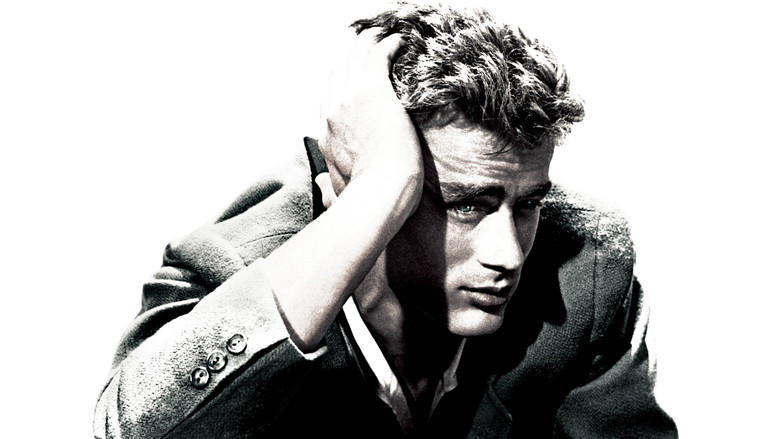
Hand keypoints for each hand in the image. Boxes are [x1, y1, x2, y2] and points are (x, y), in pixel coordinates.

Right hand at [319, 28, 422, 198]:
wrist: (378, 194)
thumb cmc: (367, 201)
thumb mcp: (337, 194)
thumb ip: (327, 188)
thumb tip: (318, 184)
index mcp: (326, 137)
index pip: (327, 103)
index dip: (337, 87)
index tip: (348, 79)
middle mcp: (333, 114)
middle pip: (337, 75)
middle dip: (349, 58)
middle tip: (362, 45)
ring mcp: (350, 100)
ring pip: (355, 59)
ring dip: (366, 43)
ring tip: (378, 34)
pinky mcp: (373, 91)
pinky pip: (377, 56)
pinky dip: (387, 44)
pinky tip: (398, 40)